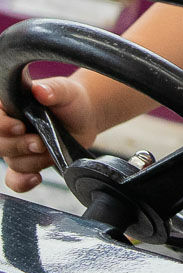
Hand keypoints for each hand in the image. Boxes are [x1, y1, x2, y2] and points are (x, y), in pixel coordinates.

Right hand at [0, 76, 97, 192]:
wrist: (84, 119)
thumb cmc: (71, 101)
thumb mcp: (65, 91)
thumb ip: (53, 90)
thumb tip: (40, 91)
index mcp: (9, 106)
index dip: (3, 126)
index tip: (20, 127)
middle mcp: (8, 129)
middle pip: (0, 145)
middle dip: (20, 146)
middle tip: (40, 142)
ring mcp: (16, 149)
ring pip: (13, 163)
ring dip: (33, 161)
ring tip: (50, 150)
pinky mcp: (27, 164)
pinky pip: (15, 179)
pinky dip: (22, 182)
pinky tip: (35, 178)